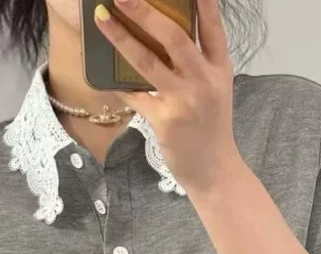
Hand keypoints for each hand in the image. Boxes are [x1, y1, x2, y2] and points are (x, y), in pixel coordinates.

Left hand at [93, 0, 239, 192]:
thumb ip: (198, 64)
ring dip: (121, 38)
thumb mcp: (215, 91)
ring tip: (101, 19)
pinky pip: (135, 95)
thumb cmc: (211, 129)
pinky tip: (101, 75)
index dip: (203, 3)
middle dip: (146, 13)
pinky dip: (117, 84)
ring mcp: (184, 100)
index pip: (212, 28)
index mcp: (219, 69)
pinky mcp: (165, 120)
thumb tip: (164, 39)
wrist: (214, 170)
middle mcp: (203, 80)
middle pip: (174, 38)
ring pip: (148, 62)